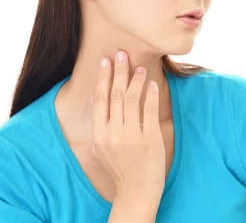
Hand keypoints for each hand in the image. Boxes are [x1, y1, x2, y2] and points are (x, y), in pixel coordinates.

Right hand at [91, 50, 165, 197]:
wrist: (136, 192)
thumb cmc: (120, 168)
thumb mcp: (101, 148)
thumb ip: (99, 124)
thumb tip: (95, 99)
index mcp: (99, 134)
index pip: (100, 99)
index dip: (103, 78)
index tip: (105, 60)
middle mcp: (113, 133)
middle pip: (115, 94)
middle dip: (118, 71)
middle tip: (121, 53)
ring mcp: (131, 135)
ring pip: (131, 98)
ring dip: (135, 79)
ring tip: (138, 66)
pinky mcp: (149, 138)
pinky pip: (149, 110)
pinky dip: (150, 94)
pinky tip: (151, 84)